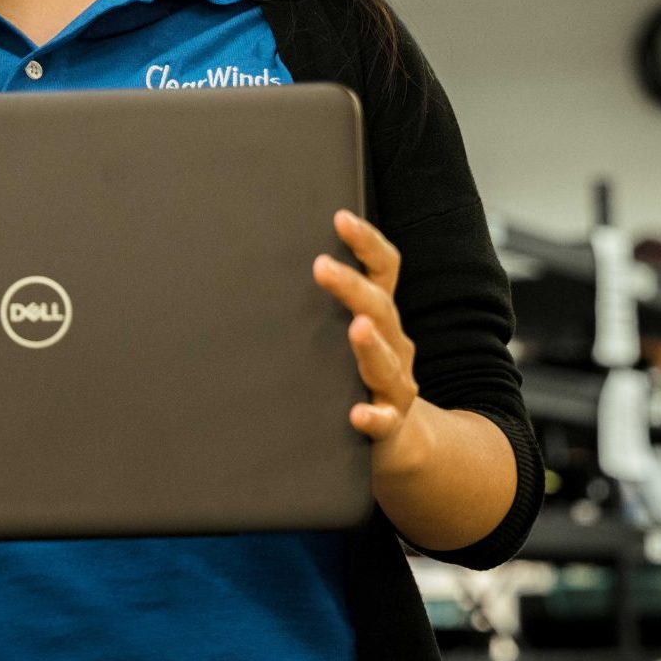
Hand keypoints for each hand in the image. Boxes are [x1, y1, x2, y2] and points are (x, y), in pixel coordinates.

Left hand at [312, 210, 425, 464]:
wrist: (400, 443)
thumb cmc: (358, 377)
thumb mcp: (344, 335)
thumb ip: (318, 305)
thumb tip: (261, 263)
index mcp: (381, 316)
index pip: (383, 270)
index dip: (366, 242)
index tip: (341, 218)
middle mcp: (394, 344)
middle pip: (380, 308)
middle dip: (352, 286)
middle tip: (321, 266)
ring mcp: (395, 386)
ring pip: (387, 362)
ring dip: (371, 344)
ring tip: (356, 327)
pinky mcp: (390, 425)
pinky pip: (385, 421)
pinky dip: (373, 417)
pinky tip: (357, 415)